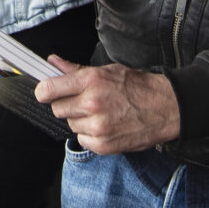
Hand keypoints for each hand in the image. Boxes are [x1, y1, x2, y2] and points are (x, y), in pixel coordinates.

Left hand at [35, 63, 181, 153]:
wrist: (165, 108)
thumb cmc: (137, 87)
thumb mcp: (107, 71)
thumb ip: (75, 70)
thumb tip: (53, 62)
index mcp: (91, 81)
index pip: (49, 89)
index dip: (43, 91)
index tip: (44, 92)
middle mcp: (92, 104)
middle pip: (57, 109)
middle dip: (66, 105)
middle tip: (83, 101)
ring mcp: (97, 126)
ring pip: (71, 124)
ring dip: (80, 120)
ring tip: (100, 113)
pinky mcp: (103, 145)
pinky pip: (82, 139)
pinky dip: (90, 134)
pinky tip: (105, 125)